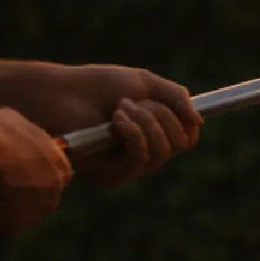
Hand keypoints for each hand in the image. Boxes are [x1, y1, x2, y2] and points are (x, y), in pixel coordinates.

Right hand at [0, 107, 73, 238]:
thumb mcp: (11, 120)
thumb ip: (23, 134)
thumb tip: (17, 137)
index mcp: (59, 168)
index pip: (58, 172)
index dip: (39, 168)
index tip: (22, 165)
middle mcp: (51, 196)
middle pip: (40, 196)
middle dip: (24, 190)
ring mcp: (30, 217)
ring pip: (19, 214)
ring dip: (5, 206)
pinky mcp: (7, 233)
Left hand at [52, 64, 201, 187]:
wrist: (60, 94)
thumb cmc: (97, 86)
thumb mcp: (144, 84)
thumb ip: (175, 98)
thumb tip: (200, 122)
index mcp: (152, 130)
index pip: (186, 138)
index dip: (188, 123)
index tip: (181, 107)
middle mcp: (143, 152)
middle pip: (180, 143)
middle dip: (163, 115)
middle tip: (134, 100)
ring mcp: (128, 167)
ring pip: (164, 151)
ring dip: (147, 121)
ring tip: (121, 107)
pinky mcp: (112, 176)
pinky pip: (141, 157)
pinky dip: (134, 133)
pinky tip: (116, 119)